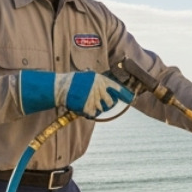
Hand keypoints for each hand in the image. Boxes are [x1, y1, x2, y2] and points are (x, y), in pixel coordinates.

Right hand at [20, 71, 134, 117]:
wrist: (59, 87)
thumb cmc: (72, 82)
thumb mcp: (88, 77)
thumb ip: (99, 83)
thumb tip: (112, 90)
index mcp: (100, 80)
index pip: (117, 88)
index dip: (125, 94)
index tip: (131, 98)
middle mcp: (99, 88)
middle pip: (111, 102)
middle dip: (107, 104)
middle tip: (100, 103)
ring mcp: (93, 98)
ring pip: (101, 109)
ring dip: (96, 108)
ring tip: (86, 102)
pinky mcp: (87, 106)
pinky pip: (93, 114)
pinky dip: (88, 113)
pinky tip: (82, 107)